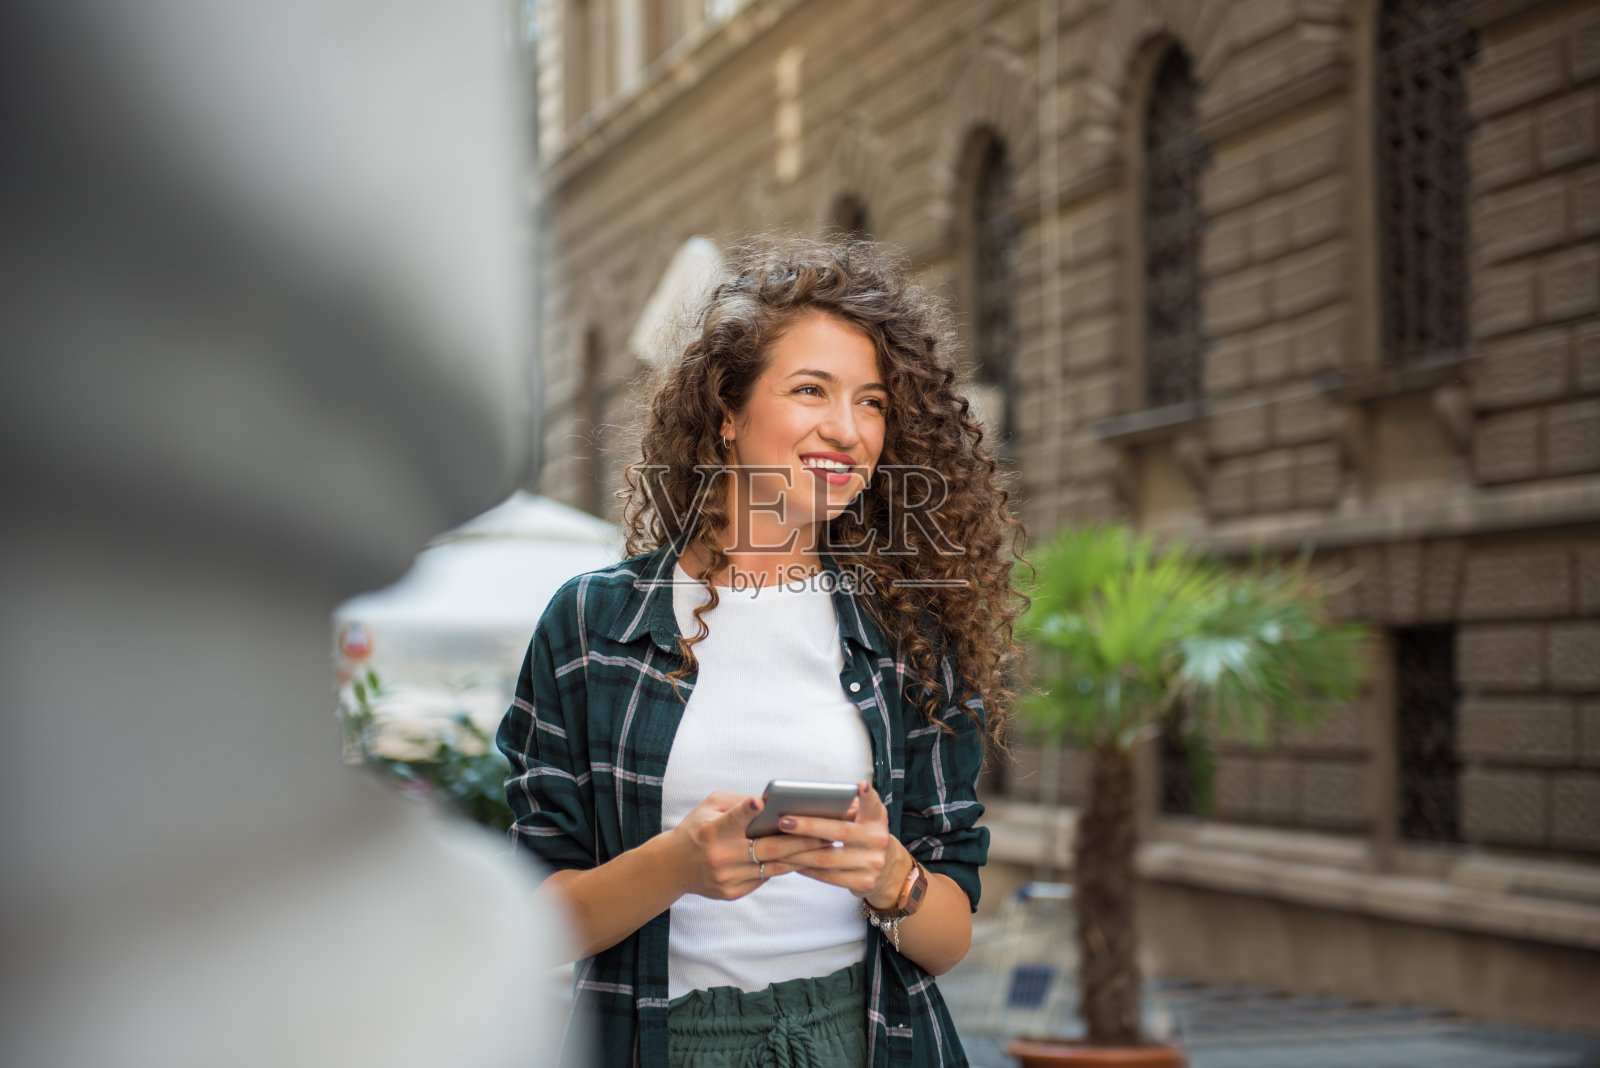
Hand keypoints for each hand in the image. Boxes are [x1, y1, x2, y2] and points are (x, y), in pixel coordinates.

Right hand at [668, 791, 831, 900]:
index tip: (759, 802)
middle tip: (828, 832)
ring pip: (773, 867)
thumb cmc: (698, 828)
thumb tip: (772, 802)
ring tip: (826, 847)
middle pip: (767, 848)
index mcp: (711, 831)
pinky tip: (804, 860)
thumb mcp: (709, 806)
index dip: (744, 811)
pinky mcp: (733, 893)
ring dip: (802, 857)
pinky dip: (784, 867)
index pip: (731, 819)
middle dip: (801, 840)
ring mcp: (727, 878)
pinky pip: (765, 878)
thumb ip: (738, 803)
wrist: (674, 867)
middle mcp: (719, 856)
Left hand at [775, 780, 911, 908]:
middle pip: (838, 832)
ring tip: (776, 846)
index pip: (873, 805)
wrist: (888, 873)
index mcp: (877, 820)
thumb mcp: (866, 820)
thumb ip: (848, 809)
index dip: (868, 796)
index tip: (861, 785)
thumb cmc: (865, 837)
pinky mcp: (862, 882)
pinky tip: (790, 862)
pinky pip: (827, 876)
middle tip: (783, 821)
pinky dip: (806, 869)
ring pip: (826, 858)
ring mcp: (871, 863)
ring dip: (798, 852)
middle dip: (808, 827)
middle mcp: (877, 840)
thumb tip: (810, 801)